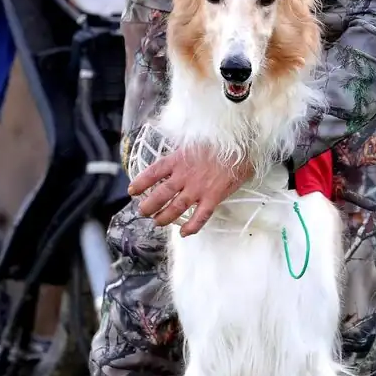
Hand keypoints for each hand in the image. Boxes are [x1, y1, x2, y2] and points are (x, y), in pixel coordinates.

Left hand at [128, 145, 250, 235]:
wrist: (243, 145)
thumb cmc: (220, 142)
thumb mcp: (195, 142)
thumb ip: (183, 155)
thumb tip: (174, 164)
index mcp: (178, 159)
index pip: (153, 172)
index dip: (141, 183)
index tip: (132, 191)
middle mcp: (184, 175)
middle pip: (161, 194)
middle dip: (149, 205)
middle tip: (143, 212)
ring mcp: (198, 188)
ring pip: (176, 208)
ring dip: (164, 217)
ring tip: (157, 222)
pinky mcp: (213, 197)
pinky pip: (200, 216)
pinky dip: (191, 227)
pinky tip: (184, 233)